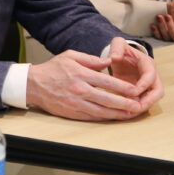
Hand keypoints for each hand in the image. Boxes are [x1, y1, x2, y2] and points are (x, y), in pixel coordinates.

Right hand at [26, 48, 153, 121]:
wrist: (33, 85)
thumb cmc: (53, 69)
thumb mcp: (71, 56)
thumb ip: (91, 59)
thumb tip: (109, 61)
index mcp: (81, 74)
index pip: (108, 83)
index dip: (124, 88)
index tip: (137, 90)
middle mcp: (80, 90)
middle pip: (108, 100)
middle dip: (126, 104)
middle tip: (140, 106)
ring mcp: (76, 103)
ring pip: (102, 111)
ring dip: (119, 114)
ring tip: (132, 114)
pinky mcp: (72, 113)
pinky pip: (92, 117)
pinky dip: (106, 118)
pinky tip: (115, 117)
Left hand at [107, 37, 162, 112]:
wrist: (122, 57)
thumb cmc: (121, 51)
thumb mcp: (118, 44)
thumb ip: (116, 48)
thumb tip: (114, 57)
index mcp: (147, 63)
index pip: (151, 75)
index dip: (144, 84)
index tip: (133, 92)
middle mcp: (152, 75)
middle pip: (158, 91)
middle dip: (149, 100)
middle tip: (137, 108)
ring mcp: (149, 85)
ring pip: (153, 99)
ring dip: (144, 106)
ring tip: (131, 112)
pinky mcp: (143, 93)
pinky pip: (145, 102)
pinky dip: (138, 108)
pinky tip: (127, 113)